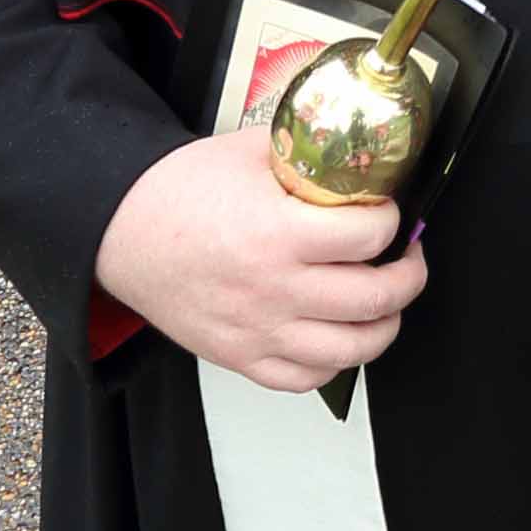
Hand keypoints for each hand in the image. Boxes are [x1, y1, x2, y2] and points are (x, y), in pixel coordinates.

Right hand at [93, 130, 427, 393]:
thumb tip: (360, 154)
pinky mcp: (239, 357)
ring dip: (383, 327)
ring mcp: (257, 330)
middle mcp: (273, 289)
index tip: (390, 215)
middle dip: (408, 277)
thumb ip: (309, 155)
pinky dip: (332, 364)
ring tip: (385, 303)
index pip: (369, 236)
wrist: (122, 230)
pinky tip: (338, 335)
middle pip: (374, 300)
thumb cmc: (181, 190)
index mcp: (278, 232)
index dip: (392, 222)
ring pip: (350, 351)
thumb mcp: (253, 151)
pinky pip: (304, 379)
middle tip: (407, 259)